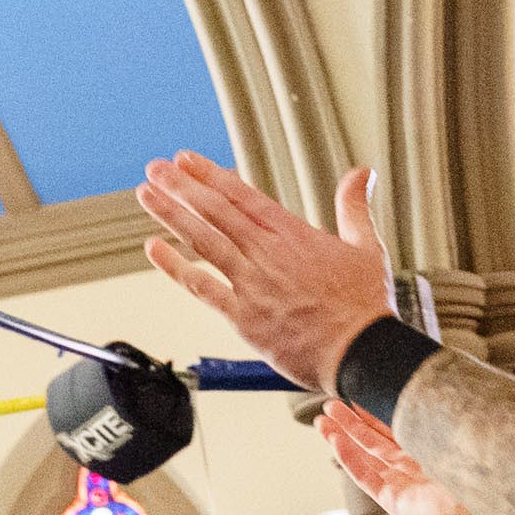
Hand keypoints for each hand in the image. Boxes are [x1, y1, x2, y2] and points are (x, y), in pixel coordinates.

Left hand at [137, 154, 394, 391]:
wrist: (361, 354)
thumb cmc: (364, 308)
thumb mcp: (367, 247)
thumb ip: (354, 207)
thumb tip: (360, 175)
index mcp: (293, 235)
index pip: (242, 195)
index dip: (210, 175)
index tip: (187, 161)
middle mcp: (267, 255)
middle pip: (215, 212)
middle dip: (181, 187)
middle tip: (157, 169)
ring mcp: (252, 284)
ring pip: (204, 241)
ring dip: (172, 215)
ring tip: (148, 195)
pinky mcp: (244, 317)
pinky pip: (202, 289)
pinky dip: (176, 269)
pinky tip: (155, 251)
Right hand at [323, 399, 475, 514]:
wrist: (484, 510)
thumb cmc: (476, 473)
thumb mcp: (448, 435)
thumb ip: (428, 417)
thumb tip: (418, 388)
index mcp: (426, 450)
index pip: (391, 428)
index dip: (372, 413)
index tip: (355, 396)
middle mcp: (411, 466)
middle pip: (372, 441)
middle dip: (349, 423)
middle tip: (330, 406)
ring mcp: (401, 483)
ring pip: (364, 456)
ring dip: (342, 438)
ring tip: (323, 422)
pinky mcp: (394, 501)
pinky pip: (366, 476)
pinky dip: (349, 459)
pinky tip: (336, 442)